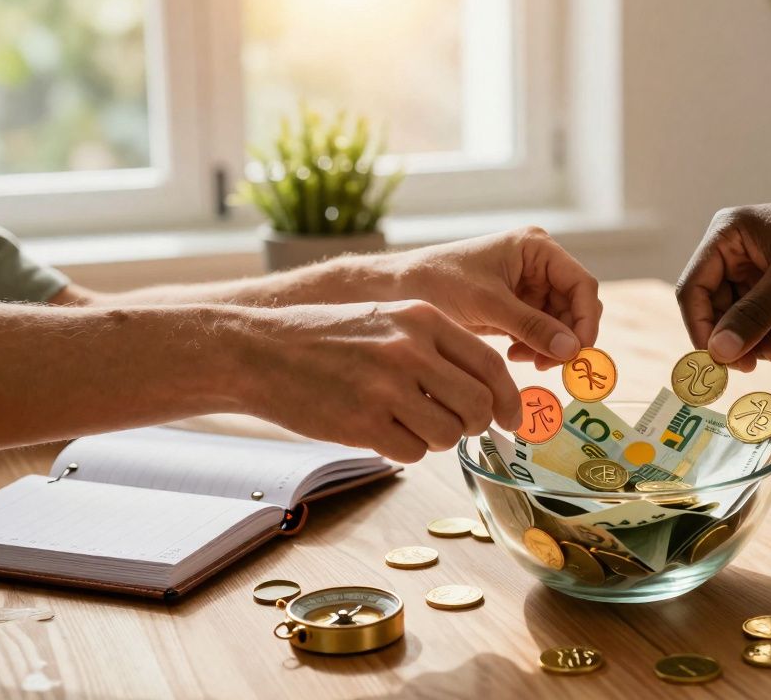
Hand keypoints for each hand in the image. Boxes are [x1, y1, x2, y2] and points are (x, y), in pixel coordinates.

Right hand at [239, 301, 521, 462]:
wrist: (259, 350)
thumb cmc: (329, 338)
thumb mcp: (389, 320)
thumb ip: (437, 348)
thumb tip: (487, 393)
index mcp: (422, 318)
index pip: (491, 366)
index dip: (509, 400)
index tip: (511, 419)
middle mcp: (409, 349)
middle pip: (477, 405)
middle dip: (474, 425)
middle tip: (459, 428)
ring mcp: (385, 387)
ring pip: (447, 434)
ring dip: (437, 439)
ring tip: (408, 423)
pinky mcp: (361, 422)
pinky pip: (412, 453)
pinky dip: (405, 450)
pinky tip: (381, 431)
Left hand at [395, 227, 601, 368]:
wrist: (400, 289)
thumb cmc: (439, 282)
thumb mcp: (488, 304)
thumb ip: (532, 326)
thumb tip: (573, 350)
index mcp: (536, 248)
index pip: (581, 284)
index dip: (586, 319)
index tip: (578, 352)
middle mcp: (538, 263)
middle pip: (575, 305)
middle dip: (566, 337)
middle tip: (549, 365)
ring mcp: (528, 285)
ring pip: (560, 322)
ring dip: (549, 346)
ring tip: (525, 360)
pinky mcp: (516, 306)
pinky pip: (541, 330)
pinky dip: (535, 347)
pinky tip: (515, 355)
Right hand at [676, 195, 770, 369]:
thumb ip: (753, 315)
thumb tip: (717, 351)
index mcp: (728, 235)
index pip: (694, 289)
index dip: (701, 328)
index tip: (717, 362)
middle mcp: (735, 255)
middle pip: (712, 311)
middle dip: (731, 341)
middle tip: (751, 366)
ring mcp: (755, 276)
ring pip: (735, 325)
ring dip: (752, 344)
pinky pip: (758, 327)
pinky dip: (769, 340)